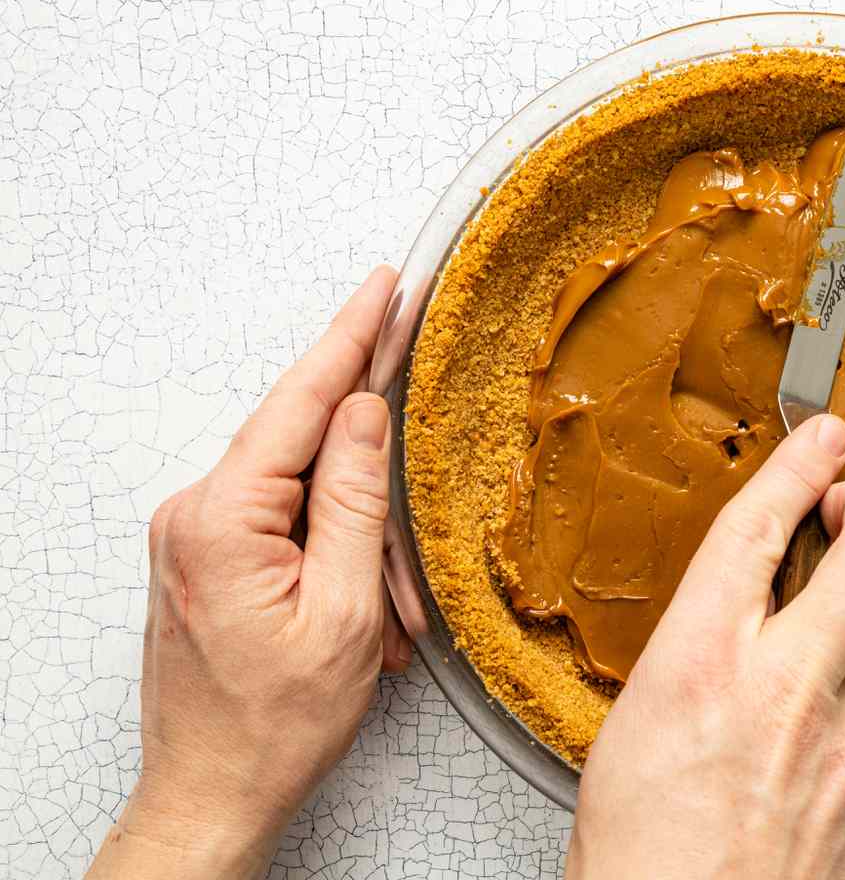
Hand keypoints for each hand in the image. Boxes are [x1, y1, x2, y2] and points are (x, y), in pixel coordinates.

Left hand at [87, 267, 411, 879]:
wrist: (212, 794)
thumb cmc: (273, 724)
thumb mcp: (343, 611)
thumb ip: (353, 499)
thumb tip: (363, 412)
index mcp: (223, 519)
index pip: (300, 402)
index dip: (352, 335)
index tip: (386, 284)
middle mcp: (196, 514)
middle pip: (302, 440)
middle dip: (373, 454)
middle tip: (413, 355)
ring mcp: (197, 535)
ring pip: (302, 490)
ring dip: (361, 538)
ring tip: (390, 615)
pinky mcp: (208, 556)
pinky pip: (285, 523)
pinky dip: (336, 553)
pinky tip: (365, 605)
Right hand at [567, 415, 844, 879]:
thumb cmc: (637, 856)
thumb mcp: (634, 724)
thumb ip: (698, 652)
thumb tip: (740, 607)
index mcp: (700, 664)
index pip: (761, 529)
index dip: (800, 466)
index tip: (823, 438)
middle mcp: (783, 691)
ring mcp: (841, 745)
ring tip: (824, 640)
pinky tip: (817, 730)